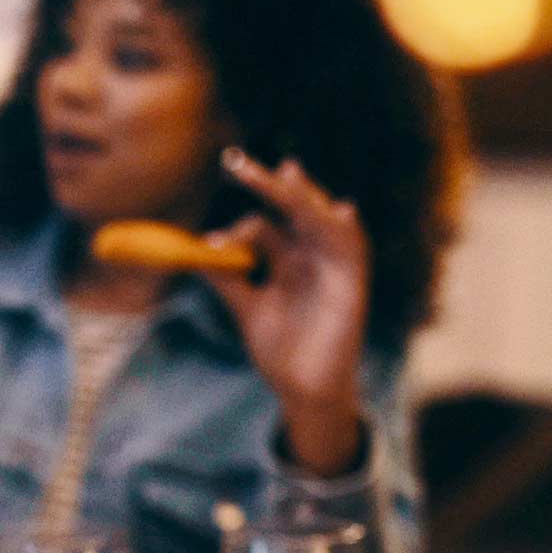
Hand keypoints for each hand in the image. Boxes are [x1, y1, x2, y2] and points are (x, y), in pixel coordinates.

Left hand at [202, 150, 370, 475]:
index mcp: (286, 257)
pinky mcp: (352, 285)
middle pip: (293, 209)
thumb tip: (198, 250)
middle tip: (237, 162)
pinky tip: (339, 212)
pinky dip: (345, 232)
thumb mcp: (246, 308)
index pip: (267, 221)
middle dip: (270, 185)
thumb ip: (227, 279)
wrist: (303, 390)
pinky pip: (354, 251)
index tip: (220, 210)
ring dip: (304, 197)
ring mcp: (331, 266)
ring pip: (321, 220)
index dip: (245, 214)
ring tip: (285, 174)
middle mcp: (309, 254)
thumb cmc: (280, 349)